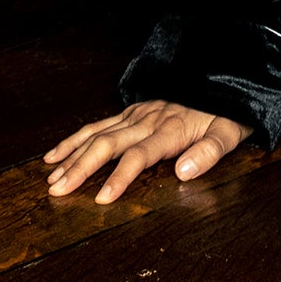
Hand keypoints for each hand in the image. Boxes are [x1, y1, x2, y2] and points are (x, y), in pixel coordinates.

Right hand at [44, 100, 248, 204]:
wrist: (224, 82)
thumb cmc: (227, 114)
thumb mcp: (229, 133)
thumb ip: (210, 153)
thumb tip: (183, 173)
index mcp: (170, 129)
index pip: (139, 156)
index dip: (119, 177)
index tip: (101, 199)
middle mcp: (147, 120)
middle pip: (108, 144)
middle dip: (81, 168)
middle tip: (57, 191)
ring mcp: (136, 113)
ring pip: (97, 134)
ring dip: (72, 156)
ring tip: (51, 178)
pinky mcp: (131, 111)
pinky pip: (97, 124)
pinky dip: (74, 139)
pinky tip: (55, 154)